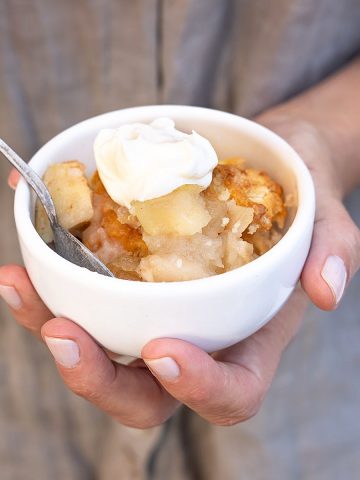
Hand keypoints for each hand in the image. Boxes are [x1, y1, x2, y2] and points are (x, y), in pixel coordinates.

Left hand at [1, 119, 358, 427]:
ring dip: (50, 326)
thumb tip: (326, 291)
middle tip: (62, 333)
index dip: (197, 388)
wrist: (267, 168)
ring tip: (17, 283)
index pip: (230, 393)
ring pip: (99, 349)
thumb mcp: (326, 217)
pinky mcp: (129, 279)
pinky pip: (83, 295)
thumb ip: (334, 251)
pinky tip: (29, 229)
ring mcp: (157, 312)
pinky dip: (49, 275)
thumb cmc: (300, 199)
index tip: (166, 350)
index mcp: (250, 341)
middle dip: (98, 377)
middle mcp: (197, 338)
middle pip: (143, 393)